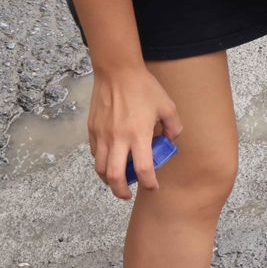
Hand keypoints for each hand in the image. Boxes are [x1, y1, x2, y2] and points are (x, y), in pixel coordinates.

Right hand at [88, 66, 181, 199]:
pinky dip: (101, 161)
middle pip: (113, 176)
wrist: (117, 72)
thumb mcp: (168, 106)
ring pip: (99, 167)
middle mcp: (117, 139)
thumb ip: (173, 126)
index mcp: (138, 135)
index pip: (142, 168)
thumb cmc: (144, 88)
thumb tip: (171, 140)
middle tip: (127, 195)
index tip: (153, 187)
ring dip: (107, 179)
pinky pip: (95, 152)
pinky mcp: (92, 129)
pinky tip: (110, 160)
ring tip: (117, 182)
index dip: (148, 182)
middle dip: (120, 191)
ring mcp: (102, 135)